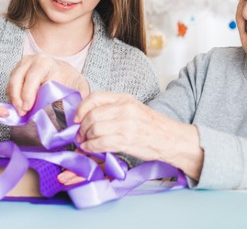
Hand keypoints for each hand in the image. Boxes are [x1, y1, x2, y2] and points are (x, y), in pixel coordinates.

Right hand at [6, 54, 89, 115]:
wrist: (65, 72)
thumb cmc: (70, 81)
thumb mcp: (78, 88)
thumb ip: (75, 100)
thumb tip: (72, 117)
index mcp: (46, 63)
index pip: (32, 77)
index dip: (28, 93)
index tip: (28, 108)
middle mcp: (32, 60)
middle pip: (17, 79)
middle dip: (18, 98)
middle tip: (22, 113)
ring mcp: (22, 65)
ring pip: (11, 82)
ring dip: (13, 99)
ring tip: (20, 112)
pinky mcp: (16, 71)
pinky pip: (9, 85)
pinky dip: (12, 97)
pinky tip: (19, 106)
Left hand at [74, 92, 204, 179]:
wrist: (170, 138)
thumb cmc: (150, 125)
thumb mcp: (132, 108)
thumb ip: (112, 108)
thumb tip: (87, 115)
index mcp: (125, 99)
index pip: (95, 97)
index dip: (81, 108)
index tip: (76, 118)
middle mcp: (124, 109)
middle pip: (92, 115)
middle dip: (81, 127)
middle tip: (79, 134)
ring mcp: (126, 125)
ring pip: (94, 129)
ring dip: (85, 138)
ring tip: (84, 142)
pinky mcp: (126, 141)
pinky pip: (101, 143)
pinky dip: (91, 147)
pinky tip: (89, 148)